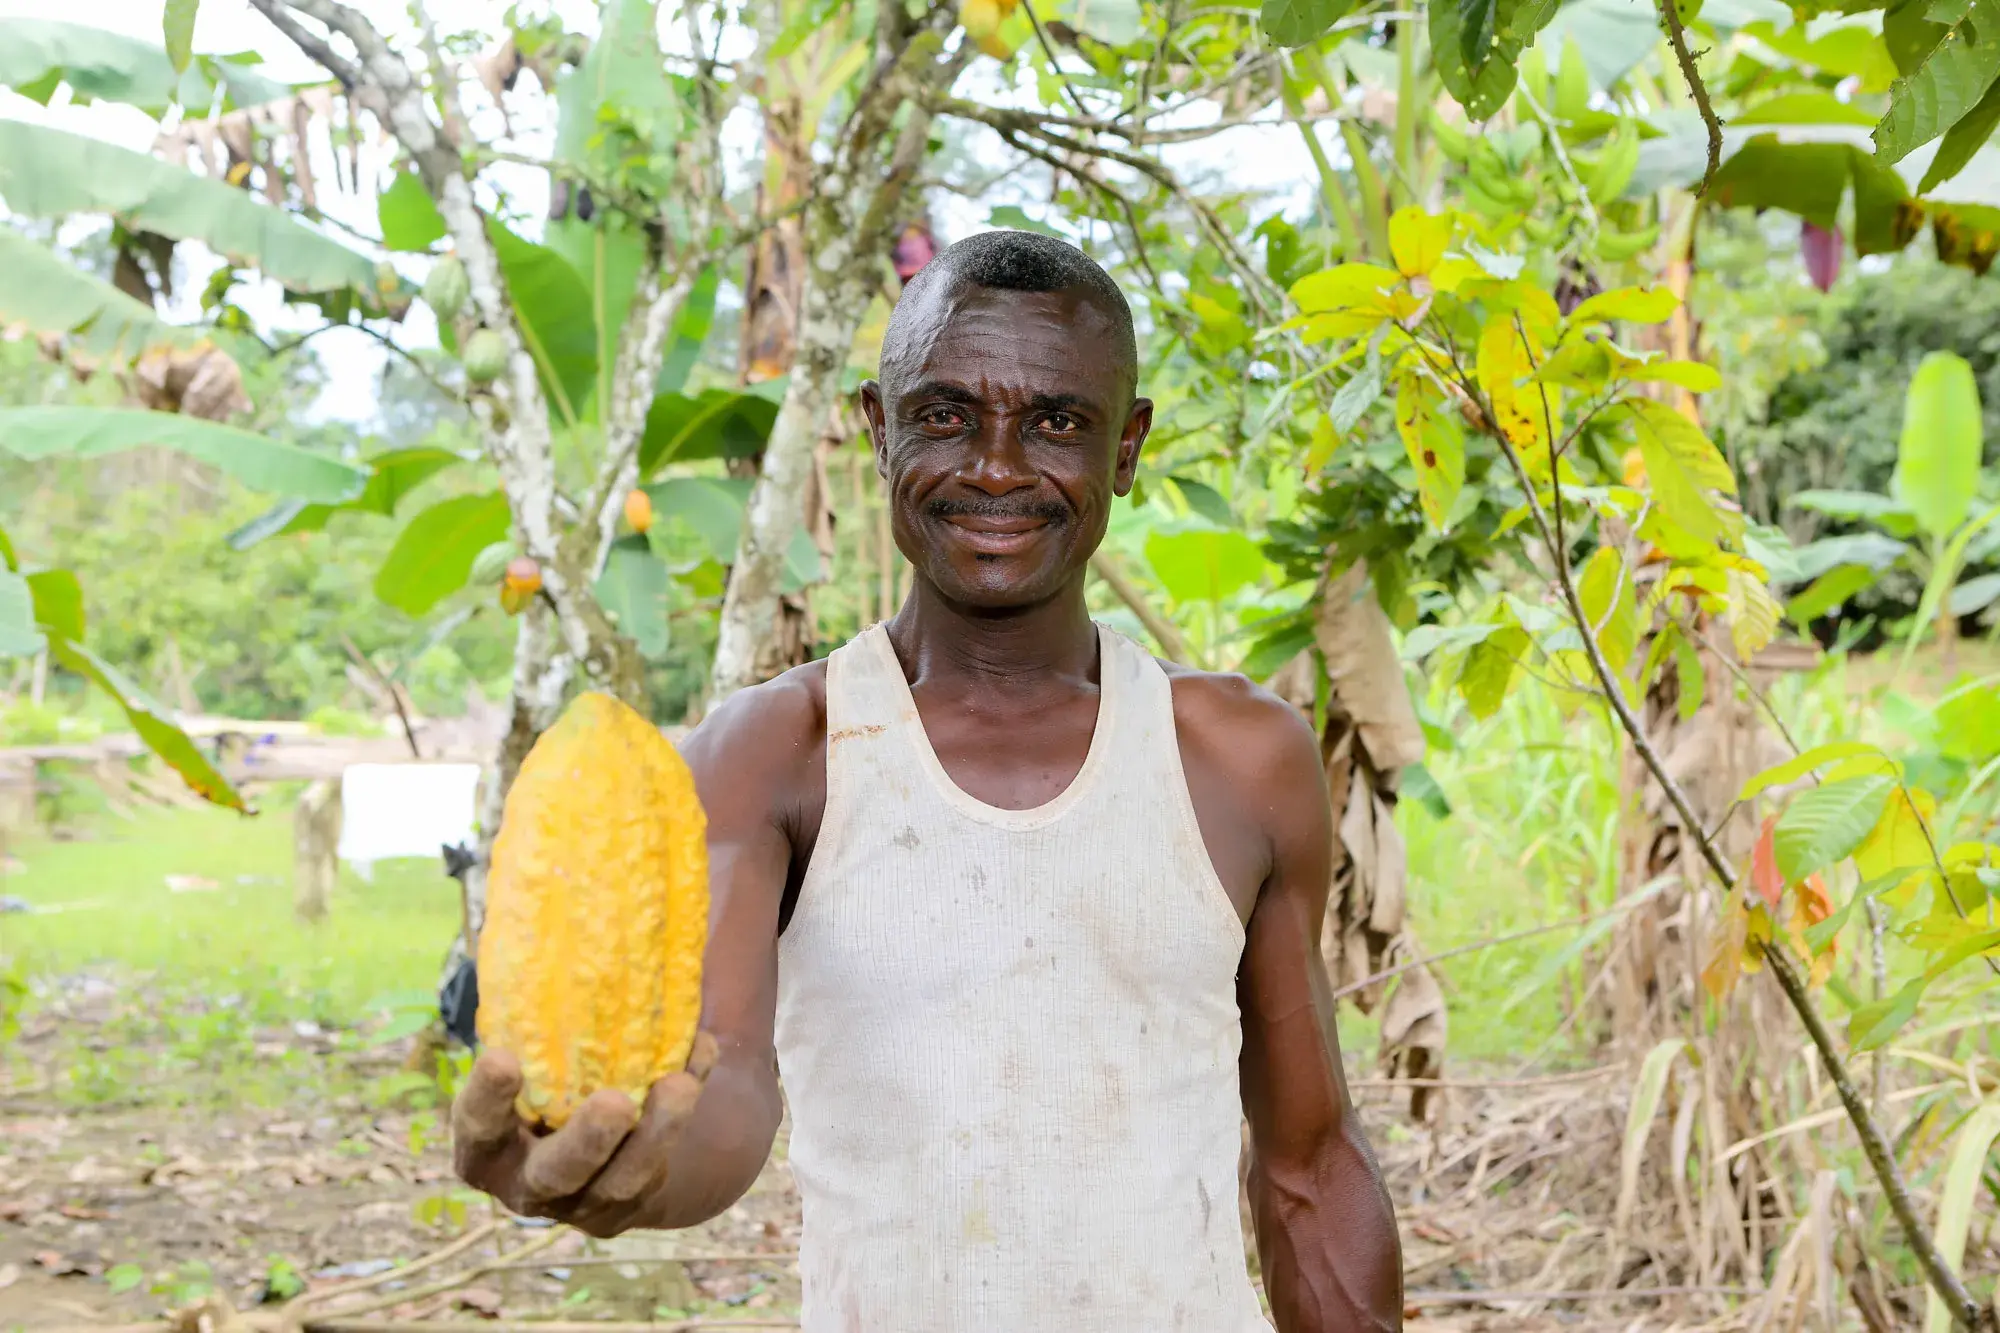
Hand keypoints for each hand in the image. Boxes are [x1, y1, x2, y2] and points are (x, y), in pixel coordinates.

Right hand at [450, 1032, 718, 1236]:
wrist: (585, 1151)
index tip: (503, 1059)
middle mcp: (529, 1181)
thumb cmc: (536, 1083)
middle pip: (556, 1172)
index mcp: (487, 1146)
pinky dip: (685, 1106)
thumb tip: (531, 911)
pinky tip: (701, 1053)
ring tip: (678, 1085)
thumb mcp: (520, 1060)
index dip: (487, 1100)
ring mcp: (585, 1199)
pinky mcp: (635, 1198)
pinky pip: (665, 1156)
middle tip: (615, 1102)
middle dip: (587, 1141)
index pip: (478, 1127)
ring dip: (656, 1133)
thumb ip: (521, 1015)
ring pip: (623, 1179)